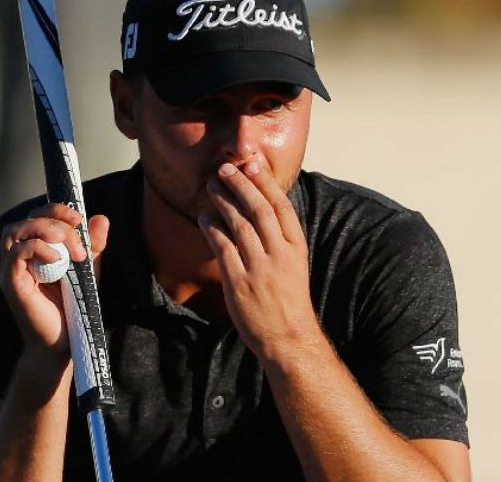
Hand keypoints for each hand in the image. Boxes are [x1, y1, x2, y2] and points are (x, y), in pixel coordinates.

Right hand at [0, 203, 109, 358]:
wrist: (63, 344)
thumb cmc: (72, 308)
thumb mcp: (88, 271)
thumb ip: (93, 246)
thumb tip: (101, 218)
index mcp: (33, 252)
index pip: (35, 217)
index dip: (55, 210)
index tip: (78, 219)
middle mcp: (17, 259)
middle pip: (24, 220)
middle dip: (53, 219)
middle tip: (76, 234)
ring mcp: (11, 270)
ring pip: (14, 232)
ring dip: (43, 229)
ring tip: (66, 243)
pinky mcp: (11, 283)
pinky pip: (16, 254)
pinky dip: (37, 248)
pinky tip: (57, 260)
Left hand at [198, 161, 317, 364]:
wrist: (287, 338)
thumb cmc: (288, 300)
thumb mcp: (294, 264)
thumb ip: (280, 238)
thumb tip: (262, 207)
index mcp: (296, 248)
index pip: (281, 206)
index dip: (265, 181)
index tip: (251, 163)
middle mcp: (280, 255)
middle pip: (259, 210)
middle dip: (240, 184)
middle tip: (224, 168)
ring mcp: (260, 269)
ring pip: (239, 225)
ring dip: (223, 201)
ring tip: (211, 186)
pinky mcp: (240, 284)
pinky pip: (223, 248)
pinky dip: (212, 229)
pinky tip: (204, 218)